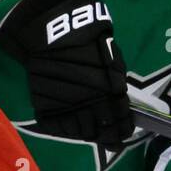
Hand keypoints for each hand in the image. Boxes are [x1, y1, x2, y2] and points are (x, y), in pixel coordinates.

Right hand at [0, 0, 134, 148]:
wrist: (52, 32)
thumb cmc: (87, 40)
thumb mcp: (111, 58)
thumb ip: (118, 84)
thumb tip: (123, 108)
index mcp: (109, 90)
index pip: (120, 120)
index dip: (123, 130)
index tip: (123, 134)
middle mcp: (89, 102)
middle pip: (101, 130)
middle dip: (107, 135)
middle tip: (109, 138)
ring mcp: (66, 106)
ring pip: (80, 132)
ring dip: (87, 134)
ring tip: (90, 131)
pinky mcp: (46, 107)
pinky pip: (59, 128)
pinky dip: (67, 131)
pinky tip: (73, 127)